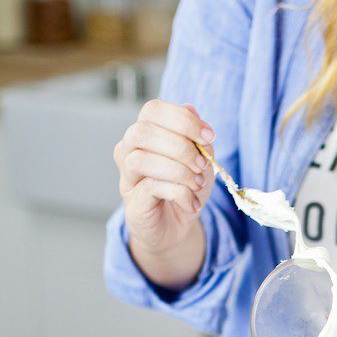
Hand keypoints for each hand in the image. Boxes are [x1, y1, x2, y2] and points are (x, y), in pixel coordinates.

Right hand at [114, 100, 215, 256]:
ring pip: (141, 159)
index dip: (182, 119)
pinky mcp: (132, 202)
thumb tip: (191, 110)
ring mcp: (127, 176)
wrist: (177, 226)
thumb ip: (197, 137)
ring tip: (197, 183)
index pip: (152, 110)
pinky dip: (180, 193)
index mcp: (145, 133)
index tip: (209, 136)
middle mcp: (129, 150)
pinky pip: (152, 187)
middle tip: (201, 165)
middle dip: (180, 147)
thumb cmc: (186, 188)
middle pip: (142, 132)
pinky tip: (192, 202)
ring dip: (178, 171)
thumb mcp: (201, 160)